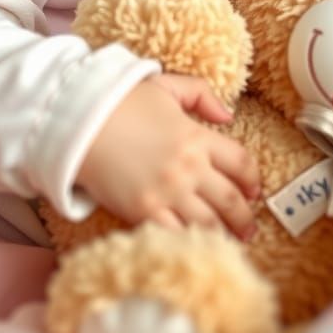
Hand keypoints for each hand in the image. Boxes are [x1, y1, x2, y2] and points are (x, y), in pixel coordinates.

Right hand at [76, 73, 260, 239]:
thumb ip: (201, 94)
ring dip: (225, 235)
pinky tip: (198, 246)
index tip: (254, 191)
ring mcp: (167, 192)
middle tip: (249, 226)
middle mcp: (188, 167)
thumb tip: (227, 115)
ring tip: (230, 242)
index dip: (253, 180)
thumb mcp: (166, 86)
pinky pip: (177, 234)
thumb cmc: (122, 103)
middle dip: (244, 216)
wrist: (79, 122)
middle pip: (231, 199)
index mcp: (197, 137)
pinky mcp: (143, 211)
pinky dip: (191, 242)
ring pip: (209, 223)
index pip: (241, 163)